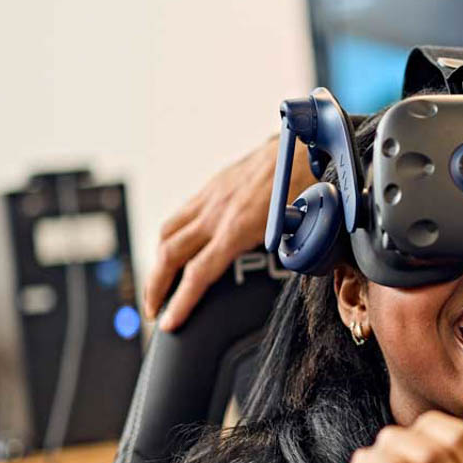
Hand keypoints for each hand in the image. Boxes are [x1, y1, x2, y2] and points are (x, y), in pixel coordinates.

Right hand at [145, 132, 310, 332]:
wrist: (304, 138)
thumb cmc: (308, 182)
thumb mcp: (304, 226)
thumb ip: (292, 252)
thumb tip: (290, 272)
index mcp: (239, 226)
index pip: (199, 273)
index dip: (181, 302)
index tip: (168, 324)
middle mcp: (217, 211)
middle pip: (170, 254)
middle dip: (155, 287)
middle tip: (154, 312)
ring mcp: (211, 196)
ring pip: (168, 231)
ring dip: (157, 261)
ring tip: (157, 285)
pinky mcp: (213, 185)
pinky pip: (180, 214)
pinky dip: (170, 236)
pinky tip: (175, 248)